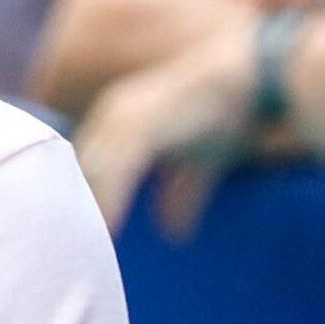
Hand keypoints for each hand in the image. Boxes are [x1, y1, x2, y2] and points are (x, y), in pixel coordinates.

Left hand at [73, 21, 257, 237]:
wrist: (254, 75)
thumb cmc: (228, 113)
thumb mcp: (200, 163)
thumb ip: (180, 194)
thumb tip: (173, 235)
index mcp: (118, 121)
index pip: (87, 166)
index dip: (83, 199)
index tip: (76, 234)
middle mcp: (113, 116)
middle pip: (81, 170)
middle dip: (75, 207)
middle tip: (70, 248)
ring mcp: (125, 118)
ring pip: (92, 172)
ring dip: (87, 209)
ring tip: (84, 248)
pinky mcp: (143, 125)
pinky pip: (116, 170)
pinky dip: (108, 199)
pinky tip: (107, 229)